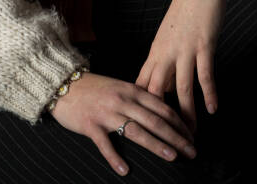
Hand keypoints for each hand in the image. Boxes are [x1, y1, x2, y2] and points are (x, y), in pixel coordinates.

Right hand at [48, 71, 196, 176]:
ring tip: (172, 157)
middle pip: (155, 120)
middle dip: (176, 137)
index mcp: (131, 90)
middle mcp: (122, 100)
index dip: (179, 122)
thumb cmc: (94, 88)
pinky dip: (115, 158)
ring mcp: (107, 113)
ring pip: (136, 131)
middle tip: (192, 150)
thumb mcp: (119, 87)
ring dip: (157, 145)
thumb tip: (160, 112)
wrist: (64, 84)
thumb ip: (138, 98)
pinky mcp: (90, 125)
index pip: (162, 107)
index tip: (192, 135)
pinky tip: (125, 171)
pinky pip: (105, 144)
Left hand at [134, 0, 226, 134]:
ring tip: (191, 135)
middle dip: (162, 120)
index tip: (143, 128)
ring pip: (182, 88)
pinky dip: (209, 93)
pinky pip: (205, 74)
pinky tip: (213, 109)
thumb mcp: (169, 36)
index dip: (142, 108)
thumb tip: (166, 87)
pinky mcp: (203, 44)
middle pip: (157, 92)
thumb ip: (166, 61)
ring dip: (186, 114)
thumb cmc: (185, 10)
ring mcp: (185, 49)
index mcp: (156, 50)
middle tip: (168, 141)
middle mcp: (166, 52)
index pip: (143, 84)